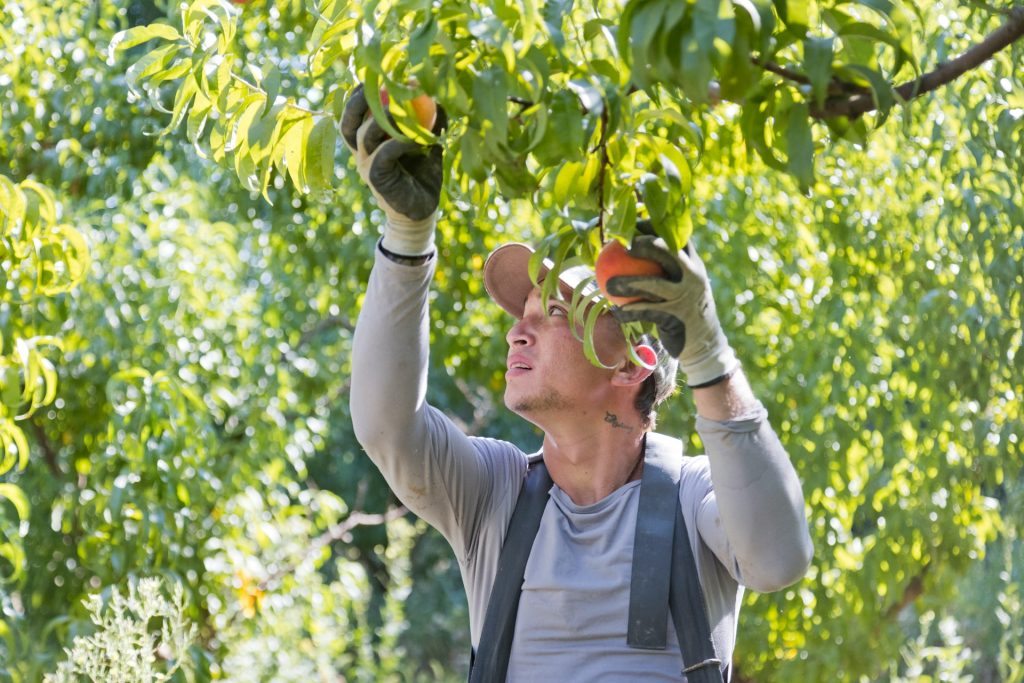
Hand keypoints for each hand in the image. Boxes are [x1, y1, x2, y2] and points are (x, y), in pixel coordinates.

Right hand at [340, 83, 446, 255]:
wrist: (422, 210)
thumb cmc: (423, 173)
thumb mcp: (427, 141)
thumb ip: (430, 119)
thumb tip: (436, 92)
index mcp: (367, 141)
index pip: (352, 114)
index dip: (358, 95)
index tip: (375, 76)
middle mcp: (360, 153)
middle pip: (348, 121)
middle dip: (361, 100)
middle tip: (384, 85)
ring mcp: (365, 166)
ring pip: (366, 135)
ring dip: (387, 120)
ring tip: (407, 113)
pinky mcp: (376, 179)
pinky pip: (383, 154)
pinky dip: (400, 142)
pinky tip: (418, 141)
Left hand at [605, 234, 738, 386]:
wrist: (705, 344)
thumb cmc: (684, 311)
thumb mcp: (683, 287)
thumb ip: (665, 271)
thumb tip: (631, 253)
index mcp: (694, 264)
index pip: (675, 237)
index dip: (654, 227)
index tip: (632, 227)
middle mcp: (693, 276)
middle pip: (668, 251)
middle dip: (645, 244)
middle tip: (622, 247)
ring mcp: (686, 296)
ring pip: (653, 284)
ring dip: (628, 283)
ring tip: (608, 284)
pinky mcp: (676, 317)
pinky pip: (646, 312)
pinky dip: (629, 313)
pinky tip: (614, 312)